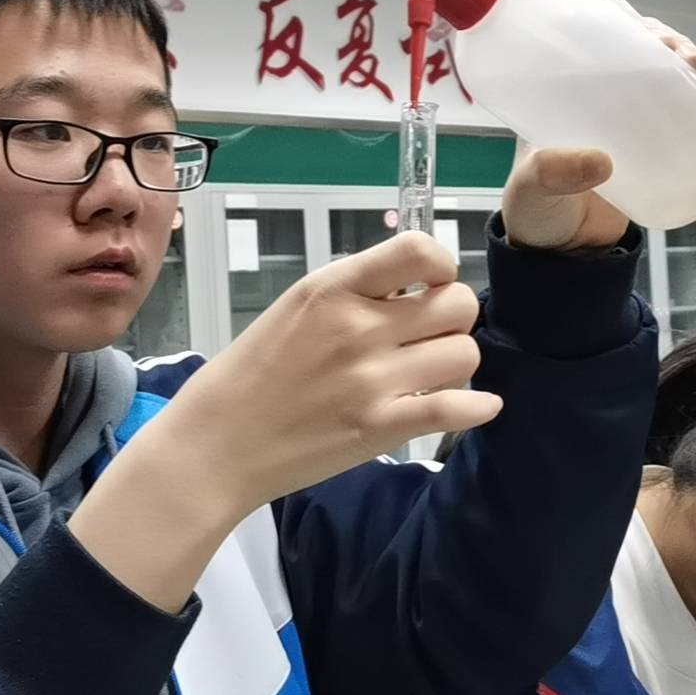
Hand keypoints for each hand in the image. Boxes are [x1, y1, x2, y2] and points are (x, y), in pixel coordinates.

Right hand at [153, 230, 500, 508]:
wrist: (217, 444)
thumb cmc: (251, 373)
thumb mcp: (296, 307)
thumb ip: (355, 293)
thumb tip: (415, 287)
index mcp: (333, 288)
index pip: (420, 251)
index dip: (442, 266)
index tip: (430, 285)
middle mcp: (359, 327)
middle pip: (458, 304)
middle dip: (454, 318)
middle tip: (429, 336)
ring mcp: (373, 380)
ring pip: (465, 354)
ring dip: (456, 363)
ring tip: (430, 374)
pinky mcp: (381, 428)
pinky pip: (459, 408)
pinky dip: (478, 408)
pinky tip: (478, 407)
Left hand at [500, 14, 695, 250]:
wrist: (562, 258)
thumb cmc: (534, 212)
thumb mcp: (533, 188)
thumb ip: (555, 174)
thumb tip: (601, 162)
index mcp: (563, 96)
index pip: (592, 40)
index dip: (620, 22)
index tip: (642, 26)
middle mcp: (598, 100)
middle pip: (637, 52)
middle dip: (667, 43)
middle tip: (684, 57)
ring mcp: (626, 123)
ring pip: (663, 78)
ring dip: (688, 66)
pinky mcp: (651, 149)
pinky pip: (679, 116)